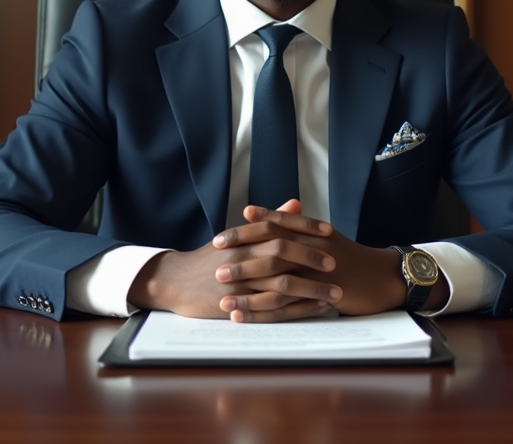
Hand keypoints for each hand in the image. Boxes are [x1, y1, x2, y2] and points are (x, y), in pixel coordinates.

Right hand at [128, 200, 340, 320]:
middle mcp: (242, 257)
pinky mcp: (238, 306)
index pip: (279, 228)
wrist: (176, 281)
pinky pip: (272, 308)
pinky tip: (315, 309)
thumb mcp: (238, 235)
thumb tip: (296, 203)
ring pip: (281, 285)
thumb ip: (270, 220)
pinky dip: (296, 309)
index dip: (306, 229)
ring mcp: (240, 283)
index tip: (330, 232)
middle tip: (336, 264)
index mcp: (245, 238)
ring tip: (336, 294)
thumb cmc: (210, 257)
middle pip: (282, 255)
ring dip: (311, 290)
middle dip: (311, 259)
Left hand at [234, 205, 405, 315]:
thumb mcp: (327, 236)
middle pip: (269, 252)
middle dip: (240, 259)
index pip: (271, 228)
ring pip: (274, 283)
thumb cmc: (352, 257)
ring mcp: (316, 276)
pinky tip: (242, 316)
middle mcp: (311, 251)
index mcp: (310, 234)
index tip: (220, 238)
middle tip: (214, 263)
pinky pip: (285, 308)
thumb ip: (302, 225)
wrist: (383, 277)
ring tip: (221, 297)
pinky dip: (261, 313)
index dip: (244, 233)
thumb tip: (282, 209)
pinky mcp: (320, 299)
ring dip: (246, 290)